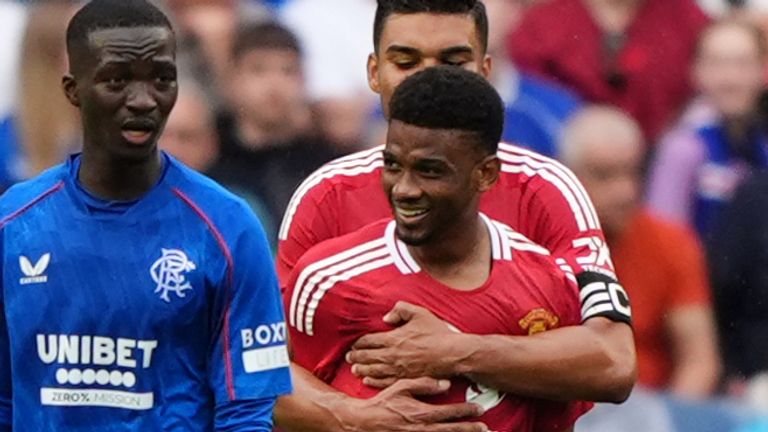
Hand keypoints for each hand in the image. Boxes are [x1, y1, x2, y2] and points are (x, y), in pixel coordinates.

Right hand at [337, 377, 487, 431]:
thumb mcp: (401, 387)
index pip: (448, 413)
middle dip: (469, 429)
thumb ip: (423, 384)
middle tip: (485, 428)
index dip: (465, 411)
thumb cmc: (383, 403)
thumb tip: (445, 384)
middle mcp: (422, 428)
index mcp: (420, 413)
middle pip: (451, 430)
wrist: (364, 422)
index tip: (479, 409)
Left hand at [347, 301, 466, 387]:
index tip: (354, 344)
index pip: (368, 340)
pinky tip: (367, 381)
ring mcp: (397, 369)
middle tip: (348, 357)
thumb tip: (386, 317)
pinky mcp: (405, 379)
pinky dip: (373, 381)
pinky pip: (384, 382)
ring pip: (373, 370)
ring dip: (361, 370)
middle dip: (355, 357)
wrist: (451, 353)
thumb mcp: (419, 313)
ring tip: (353, 369)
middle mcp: (391, 354)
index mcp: (393, 338)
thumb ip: (401, 309)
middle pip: (367, 356)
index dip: (358, 343)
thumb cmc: (437, 333)